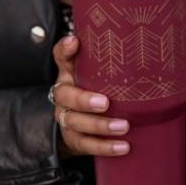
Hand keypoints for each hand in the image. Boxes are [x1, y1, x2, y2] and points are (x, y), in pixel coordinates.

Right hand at [51, 36, 129, 157]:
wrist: (84, 123)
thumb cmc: (97, 90)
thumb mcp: (99, 73)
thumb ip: (104, 56)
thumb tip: (112, 38)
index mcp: (69, 74)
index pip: (61, 57)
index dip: (65, 50)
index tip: (74, 43)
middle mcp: (63, 96)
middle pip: (65, 97)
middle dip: (84, 101)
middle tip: (106, 103)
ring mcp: (66, 119)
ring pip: (76, 124)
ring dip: (100, 126)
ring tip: (124, 127)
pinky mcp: (74, 140)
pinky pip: (86, 145)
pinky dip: (105, 147)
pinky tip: (123, 147)